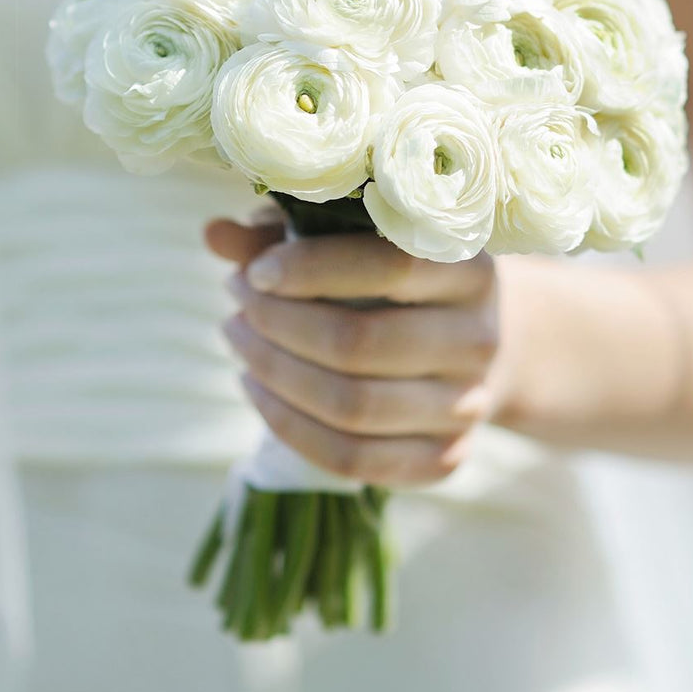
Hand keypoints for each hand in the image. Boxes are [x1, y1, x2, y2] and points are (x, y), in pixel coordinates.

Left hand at [205, 216, 499, 485]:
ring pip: (351, 407)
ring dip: (274, 374)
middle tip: (236, 302)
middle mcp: (479, 339)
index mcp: (469, 268)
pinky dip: (289, 427)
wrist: (479, 342)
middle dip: (277, 324)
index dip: (312, 268)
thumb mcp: (354, 238)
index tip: (255, 272)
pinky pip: (352, 459)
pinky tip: (258, 389)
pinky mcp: (445, 458)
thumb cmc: (396, 276)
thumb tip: (213, 235)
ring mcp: (467, 407)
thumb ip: (287, 232)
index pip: (390, 266)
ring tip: (237, 338)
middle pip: (360, 344)